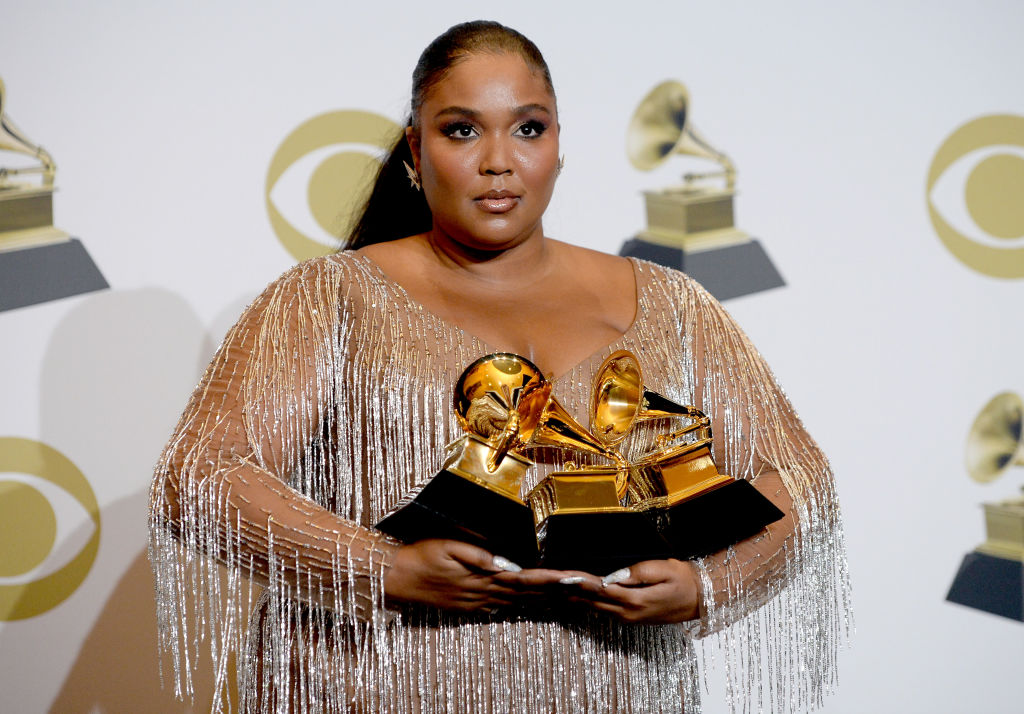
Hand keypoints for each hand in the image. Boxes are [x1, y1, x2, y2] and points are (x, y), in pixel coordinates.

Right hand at [382, 539, 558, 611]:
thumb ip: (478, 554)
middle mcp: (486, 593)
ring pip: (520, 602)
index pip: (526, 578)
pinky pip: (503, 607)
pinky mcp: (471, 606)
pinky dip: (524, 605)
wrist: (397, 577)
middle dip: (558, 591)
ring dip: (545, 599)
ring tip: (571, 595)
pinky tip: (536, 604)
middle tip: (585, 587)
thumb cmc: (422, 554)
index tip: (575, 577)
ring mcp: (478, 603)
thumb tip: (504, 562)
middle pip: (530, 593)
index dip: (552, 579)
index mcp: (485, 577)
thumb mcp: (448, 546)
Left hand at [560, 559, 699, 623]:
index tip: (559, 577)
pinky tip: (573, 596)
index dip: (577, 582)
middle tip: (545, 582)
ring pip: (593, 607)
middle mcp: (627, 613)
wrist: (700, 599)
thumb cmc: (683, 580)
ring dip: (573, 598)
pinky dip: (585, 602)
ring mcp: (627, 618)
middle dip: (568, 591)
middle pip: (590, 601)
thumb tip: (612, 575)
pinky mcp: (629, 617)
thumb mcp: (664, 569)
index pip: (599, 589)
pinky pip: (601, 610)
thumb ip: (637, 572)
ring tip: (551, 588)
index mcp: (635, 600)